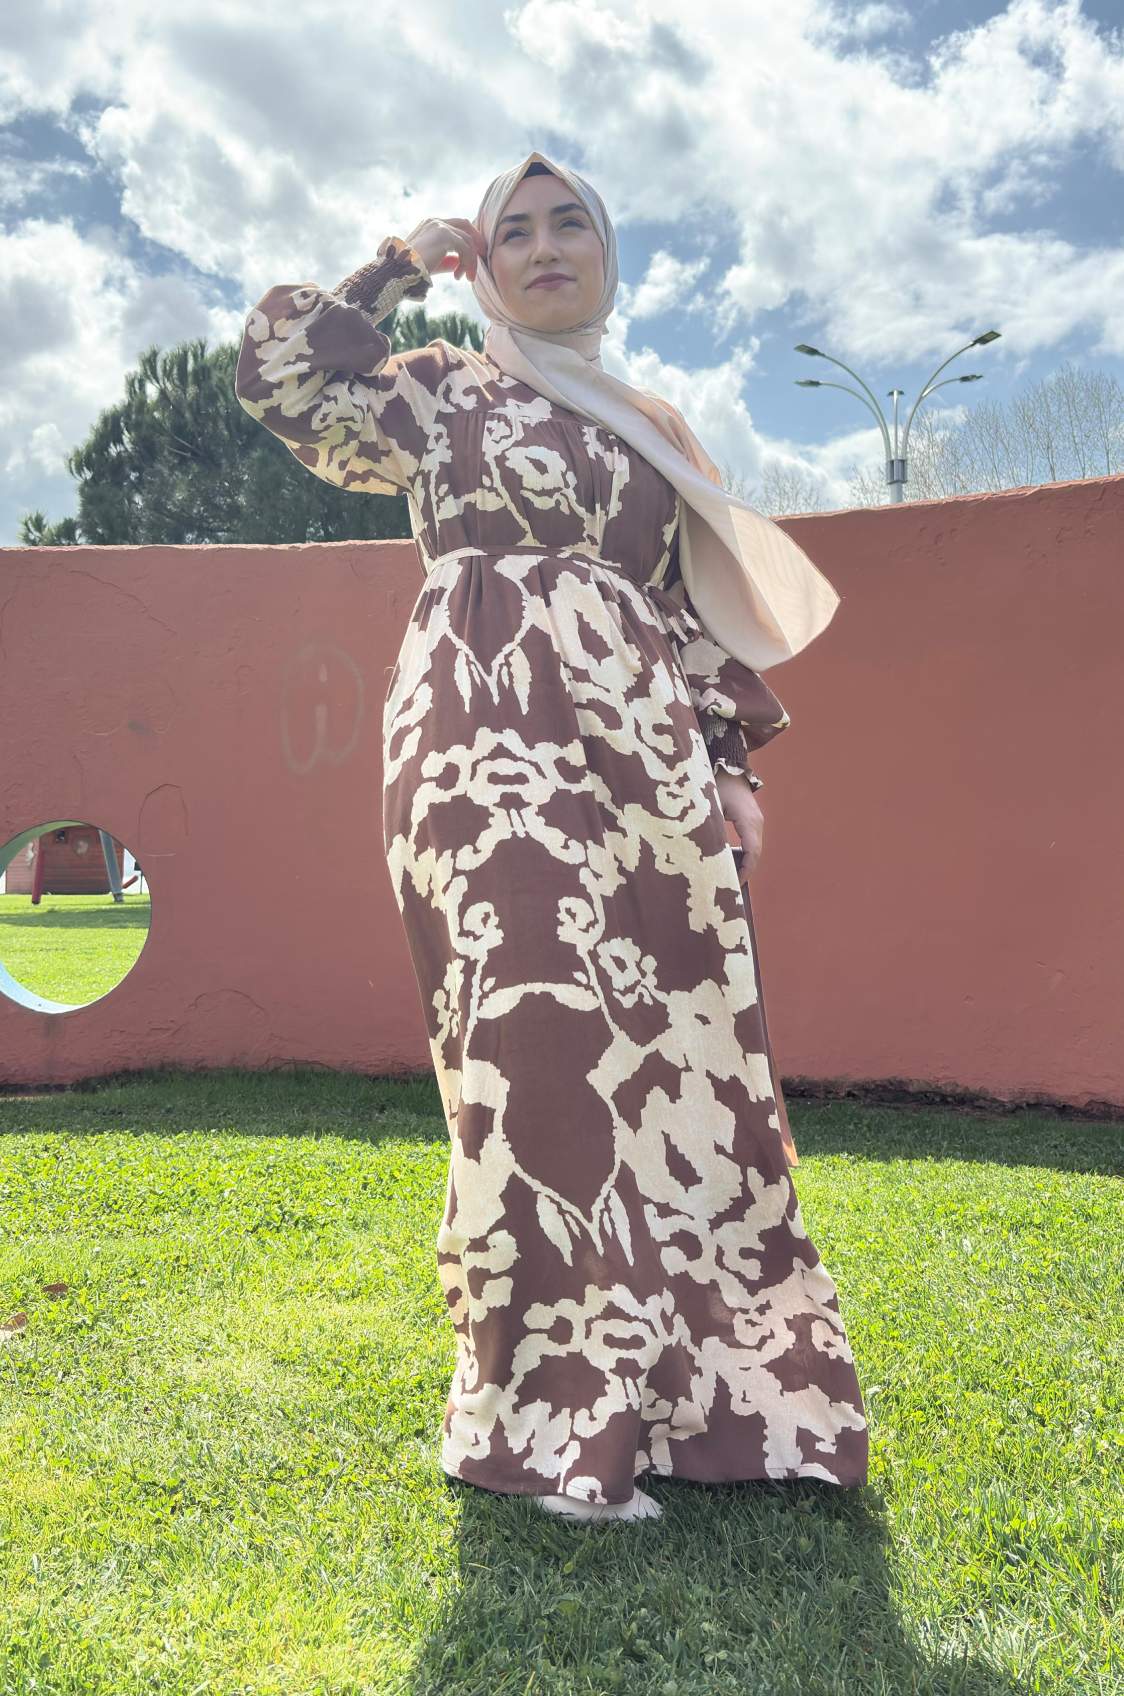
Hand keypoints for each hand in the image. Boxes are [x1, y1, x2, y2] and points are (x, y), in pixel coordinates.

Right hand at [402, 217, 486, 280]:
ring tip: (468, 278)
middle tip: (482, 259)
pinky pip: (466, 248)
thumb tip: (458, 263)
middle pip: (465, 225)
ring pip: (467, 239)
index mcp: (430, 225)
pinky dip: (468, 263)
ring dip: (471, 260)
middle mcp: (435, 221)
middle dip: (476, 242)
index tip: (470, 260)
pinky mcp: (445, 235)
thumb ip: (446, 261)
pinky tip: (462, 277)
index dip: (467, 240)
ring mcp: (440, 226)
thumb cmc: (411, 271)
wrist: (399, 272)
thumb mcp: (432, 264)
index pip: (456, 226)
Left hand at [714, 769, 763, 886]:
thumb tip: (707, 854)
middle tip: (731, 887)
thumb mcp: (710, 808)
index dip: (745, 870)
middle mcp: (757, 822)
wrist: (728, 766)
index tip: (735, 884)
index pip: (752, 852)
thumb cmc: (716, 784)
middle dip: (745, 871)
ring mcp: (756, 821)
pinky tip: (731, 861)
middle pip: (756, 854)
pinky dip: (744, 854)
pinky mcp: (752, 820)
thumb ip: (711, 831)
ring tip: (730, 877)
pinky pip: (751, 842)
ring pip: (754, 849)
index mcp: (749, 821)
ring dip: (745, 863)